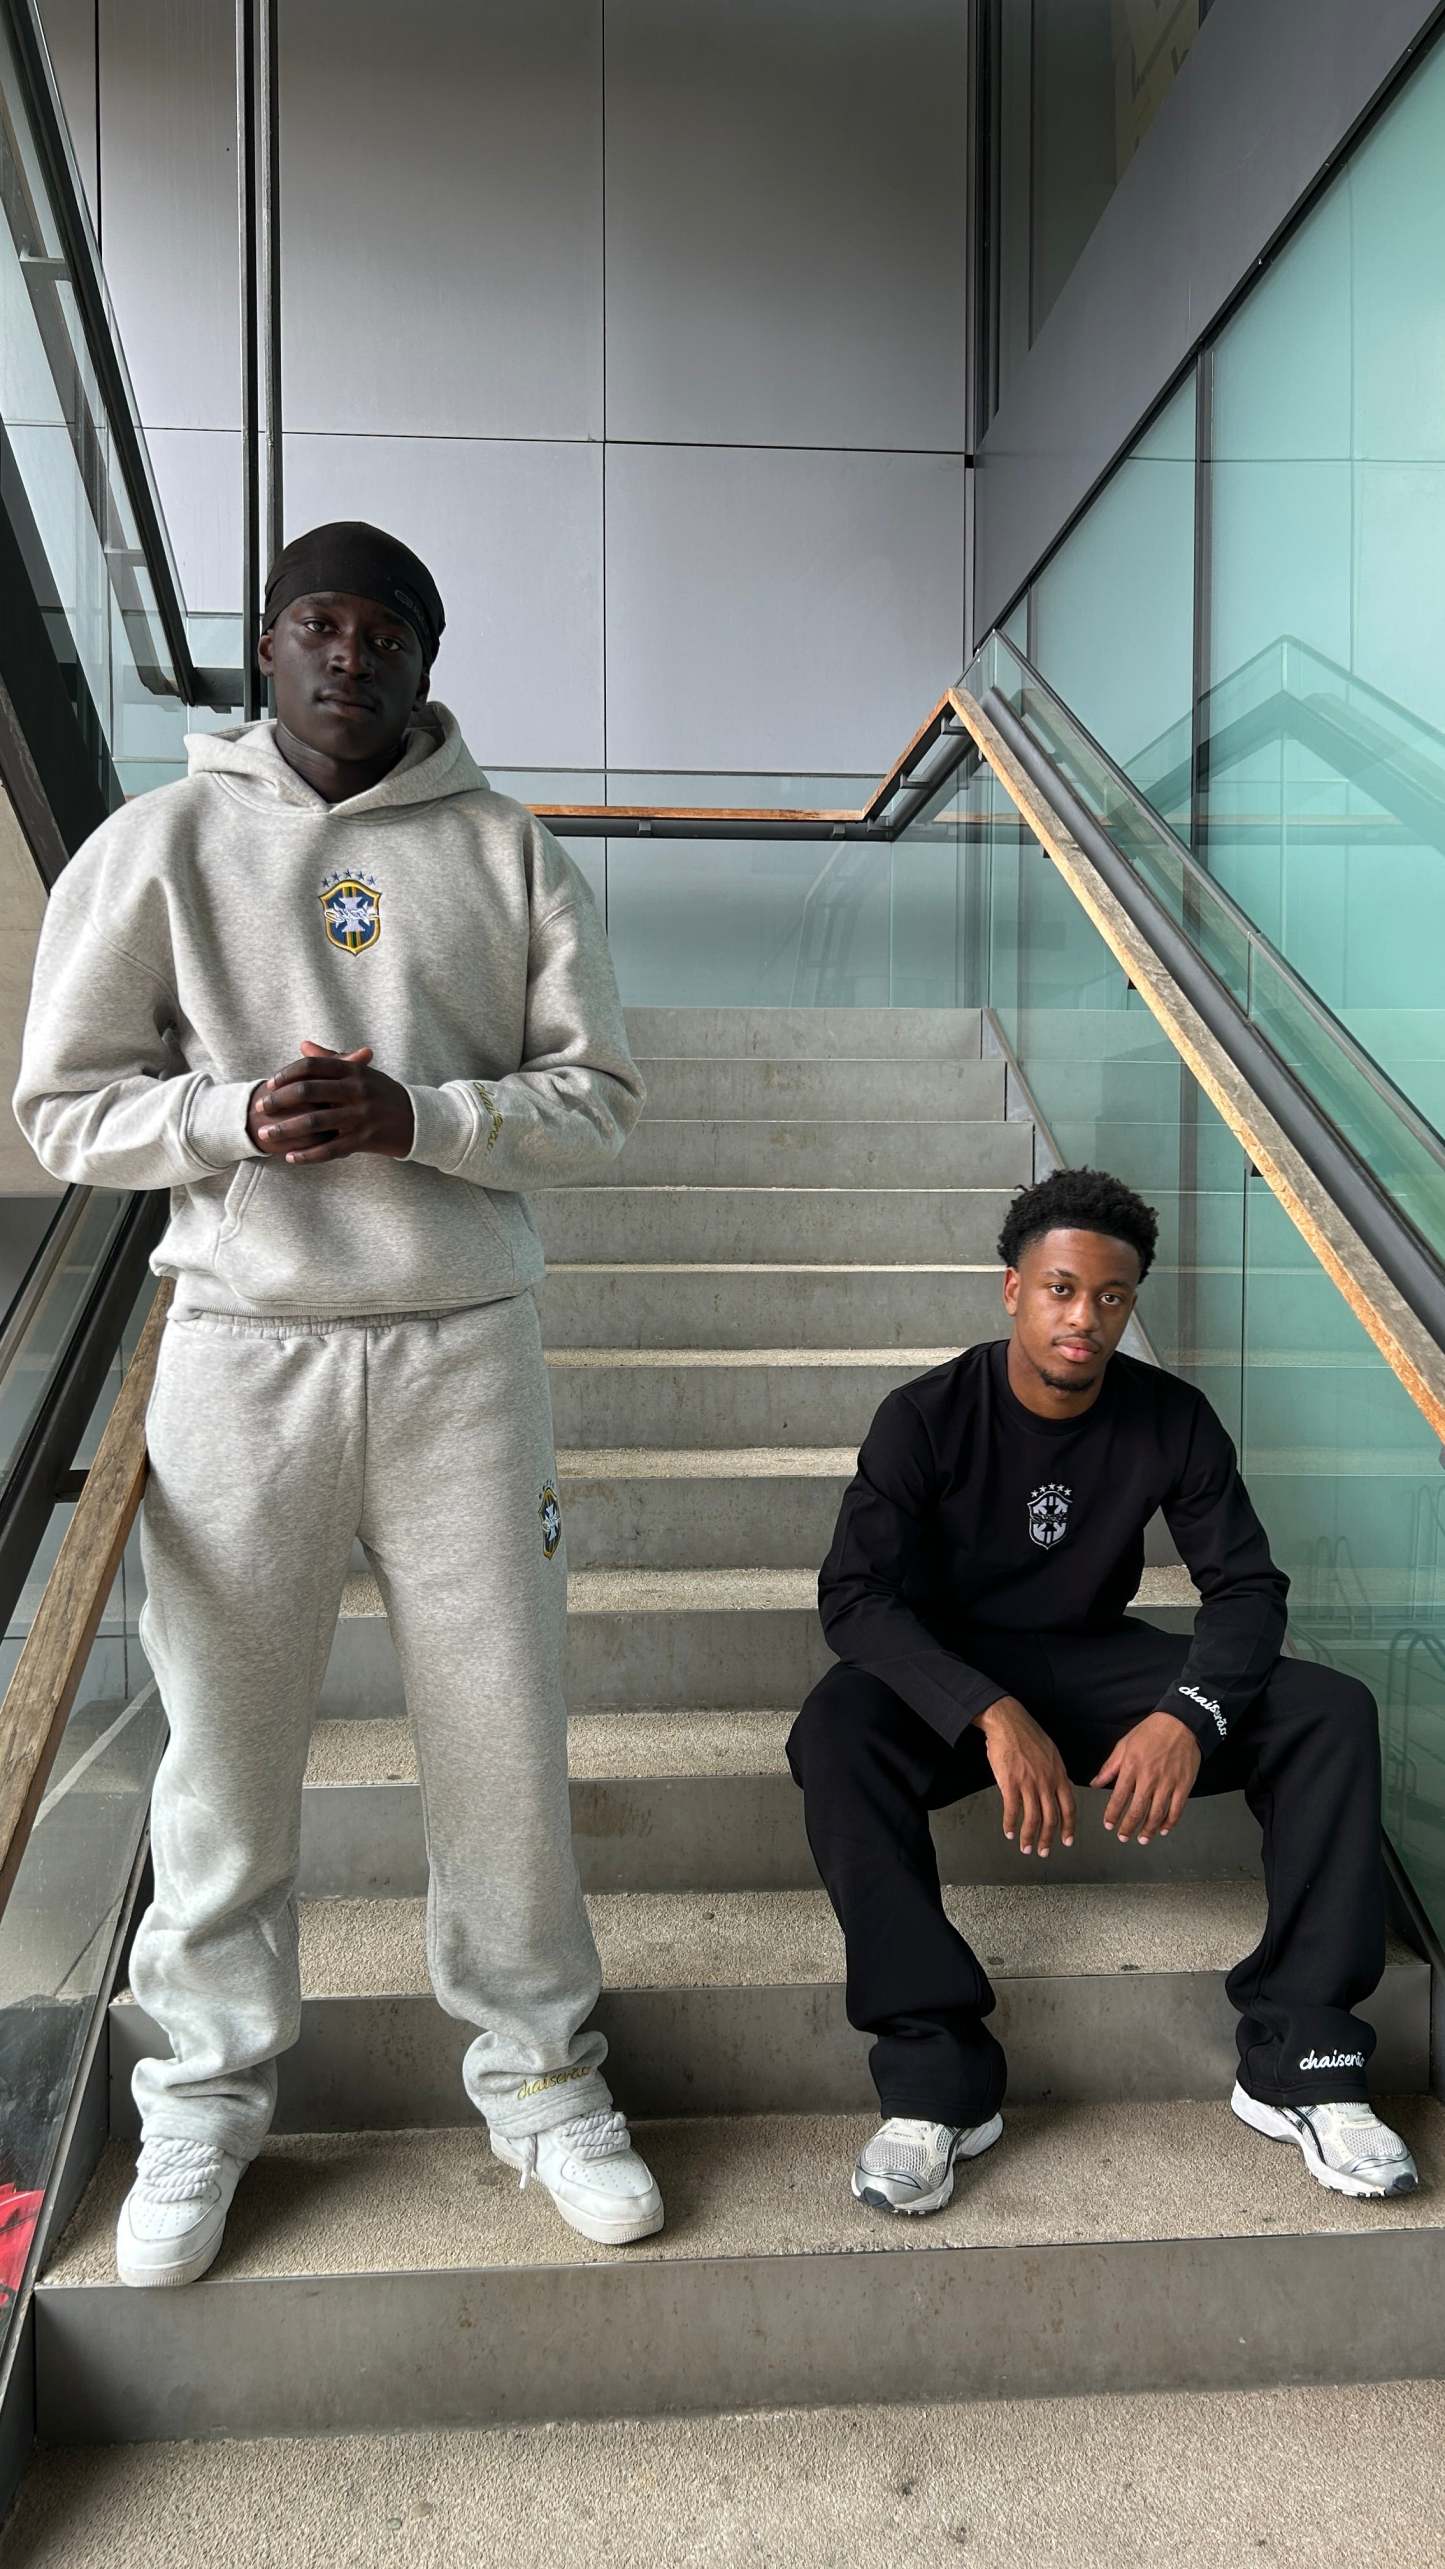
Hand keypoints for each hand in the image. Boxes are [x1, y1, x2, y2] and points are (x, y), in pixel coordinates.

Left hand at [246, 1038, 415, 1163]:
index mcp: (354, 1071)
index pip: (313, 1066)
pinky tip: (290, 1157)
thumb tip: (304, 1045)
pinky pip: (329, 1149)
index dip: (287, 1073)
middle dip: (279, 1100)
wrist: (418, 1120)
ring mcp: (360, 1116)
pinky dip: (307, 1155)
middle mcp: (356, 1091)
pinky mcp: (364, 1140)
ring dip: (285, 1129)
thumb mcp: (362, 1072)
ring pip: (314, 1122)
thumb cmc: (383, 1094)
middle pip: (308, 1091)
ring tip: (266, 1135)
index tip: (270, 1084)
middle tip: (260, 1108)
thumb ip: (332, 1059)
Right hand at [973, 1695, 1075, 1857]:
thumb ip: (1057, 1773)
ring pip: (1032, 1818)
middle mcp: (1046, 1781)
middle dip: (1048, 1839)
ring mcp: (1028, 1783)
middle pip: (1051, 1817)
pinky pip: (1012, 1810)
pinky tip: (1009, 1832)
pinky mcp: (1010, 1782)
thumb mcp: (1051, 1753)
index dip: (1069, 1827)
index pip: (1069, 1807)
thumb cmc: (1028, 1734)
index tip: (1067, 1840)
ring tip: (1026, 1848)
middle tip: (1044, 1851)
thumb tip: (1062, 1787)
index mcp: (1058, 1774)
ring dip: (1029, 1837)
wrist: (1008, 1721)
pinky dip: (1010, 1824)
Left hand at [1091, 1710, 1200, 1844]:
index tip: (1108, 1825)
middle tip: (1123, 1837)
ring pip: (1157, 1813)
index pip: (1119, 1797)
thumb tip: (1095, 1783)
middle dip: (1128, 1827)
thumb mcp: (1124, 1745)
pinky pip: (1176, 1809)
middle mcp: (1149, 1777)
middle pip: (1137, 1810)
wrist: (1181, 1723)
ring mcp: (1168, 1782)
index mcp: (1132, 1767)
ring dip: (1149, 1830)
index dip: (1112, 1814)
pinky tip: (1164, 1829)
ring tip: (1142, 1839)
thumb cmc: (1151, 1731)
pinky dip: (1170, 1823)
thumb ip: (1109, 1767)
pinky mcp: (1184, 1785)